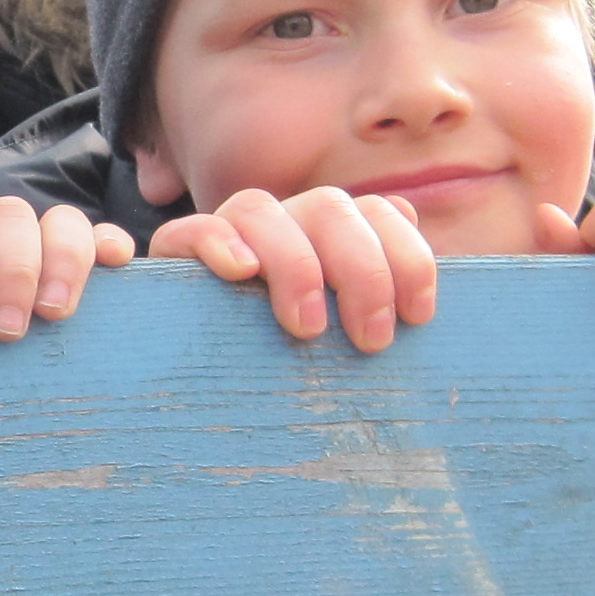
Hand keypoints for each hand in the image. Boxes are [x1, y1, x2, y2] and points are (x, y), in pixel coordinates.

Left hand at [0, 198, 132, 339]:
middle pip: (11, 215)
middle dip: (11, 270)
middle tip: (8, 330)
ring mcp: (46, 248)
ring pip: (62, 220)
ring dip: (62, 260)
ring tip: (55, 315)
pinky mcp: (89, 269)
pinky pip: (105, 238)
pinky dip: (110, 244)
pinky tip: (115, 265)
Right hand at [148, 186, 434, 348]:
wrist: (208, 388)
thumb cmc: (293, 372)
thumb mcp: (348, 346)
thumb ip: (382, 311)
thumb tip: (416, 294)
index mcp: (331, 234)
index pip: (378, 211)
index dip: (407, 256)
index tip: (418, 316)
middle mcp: (284, 223)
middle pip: (329, 207)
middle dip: (362, 271)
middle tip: (371, 341)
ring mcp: (230, 235)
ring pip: (260, 207)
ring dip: (295, 264)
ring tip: (308, 328)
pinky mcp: (177, 256)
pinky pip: (192, 227)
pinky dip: (217, 242)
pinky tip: (241, 273)